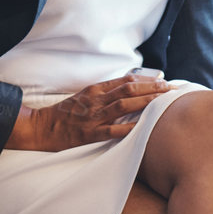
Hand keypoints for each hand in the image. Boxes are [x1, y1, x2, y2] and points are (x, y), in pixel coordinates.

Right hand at [6, 75, 172, 151]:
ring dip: (145, 102)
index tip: (163, 81)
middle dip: (152, 89)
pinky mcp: (89, 133)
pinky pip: (111, 130)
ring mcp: (93, 116)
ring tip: (163, 102)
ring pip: (124, 105)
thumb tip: (128, 90)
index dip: (147, 80)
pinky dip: (128, 127)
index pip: (126, 80)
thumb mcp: (84, 97)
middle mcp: (96, 100)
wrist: (42, 127)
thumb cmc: (65, 114)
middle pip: (129, 89)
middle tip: (171, 89)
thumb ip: (104, 94)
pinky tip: (142, 127)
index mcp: (96, 90)